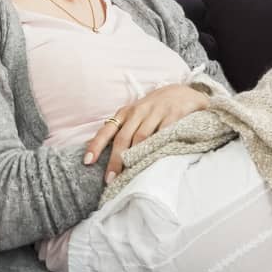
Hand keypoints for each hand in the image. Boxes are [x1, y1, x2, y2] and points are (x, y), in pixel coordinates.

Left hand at [83, 83, 207, 184]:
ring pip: (142, 137)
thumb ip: (124, 130)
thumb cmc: (155, 108)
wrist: (184, 92)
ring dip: (135, 156)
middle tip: (110, 179)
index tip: (87, 161)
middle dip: (115, 160)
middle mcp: (138, 111)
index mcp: (125, 113)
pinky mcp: (173, 113)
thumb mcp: (136, 115)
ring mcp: (156, 111)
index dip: (96, 145)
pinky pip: (164, 132)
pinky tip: (155, 159)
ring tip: (131, 174)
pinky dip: (158, 146)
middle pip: (123, 138)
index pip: (107, 130)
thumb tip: (105, 155)